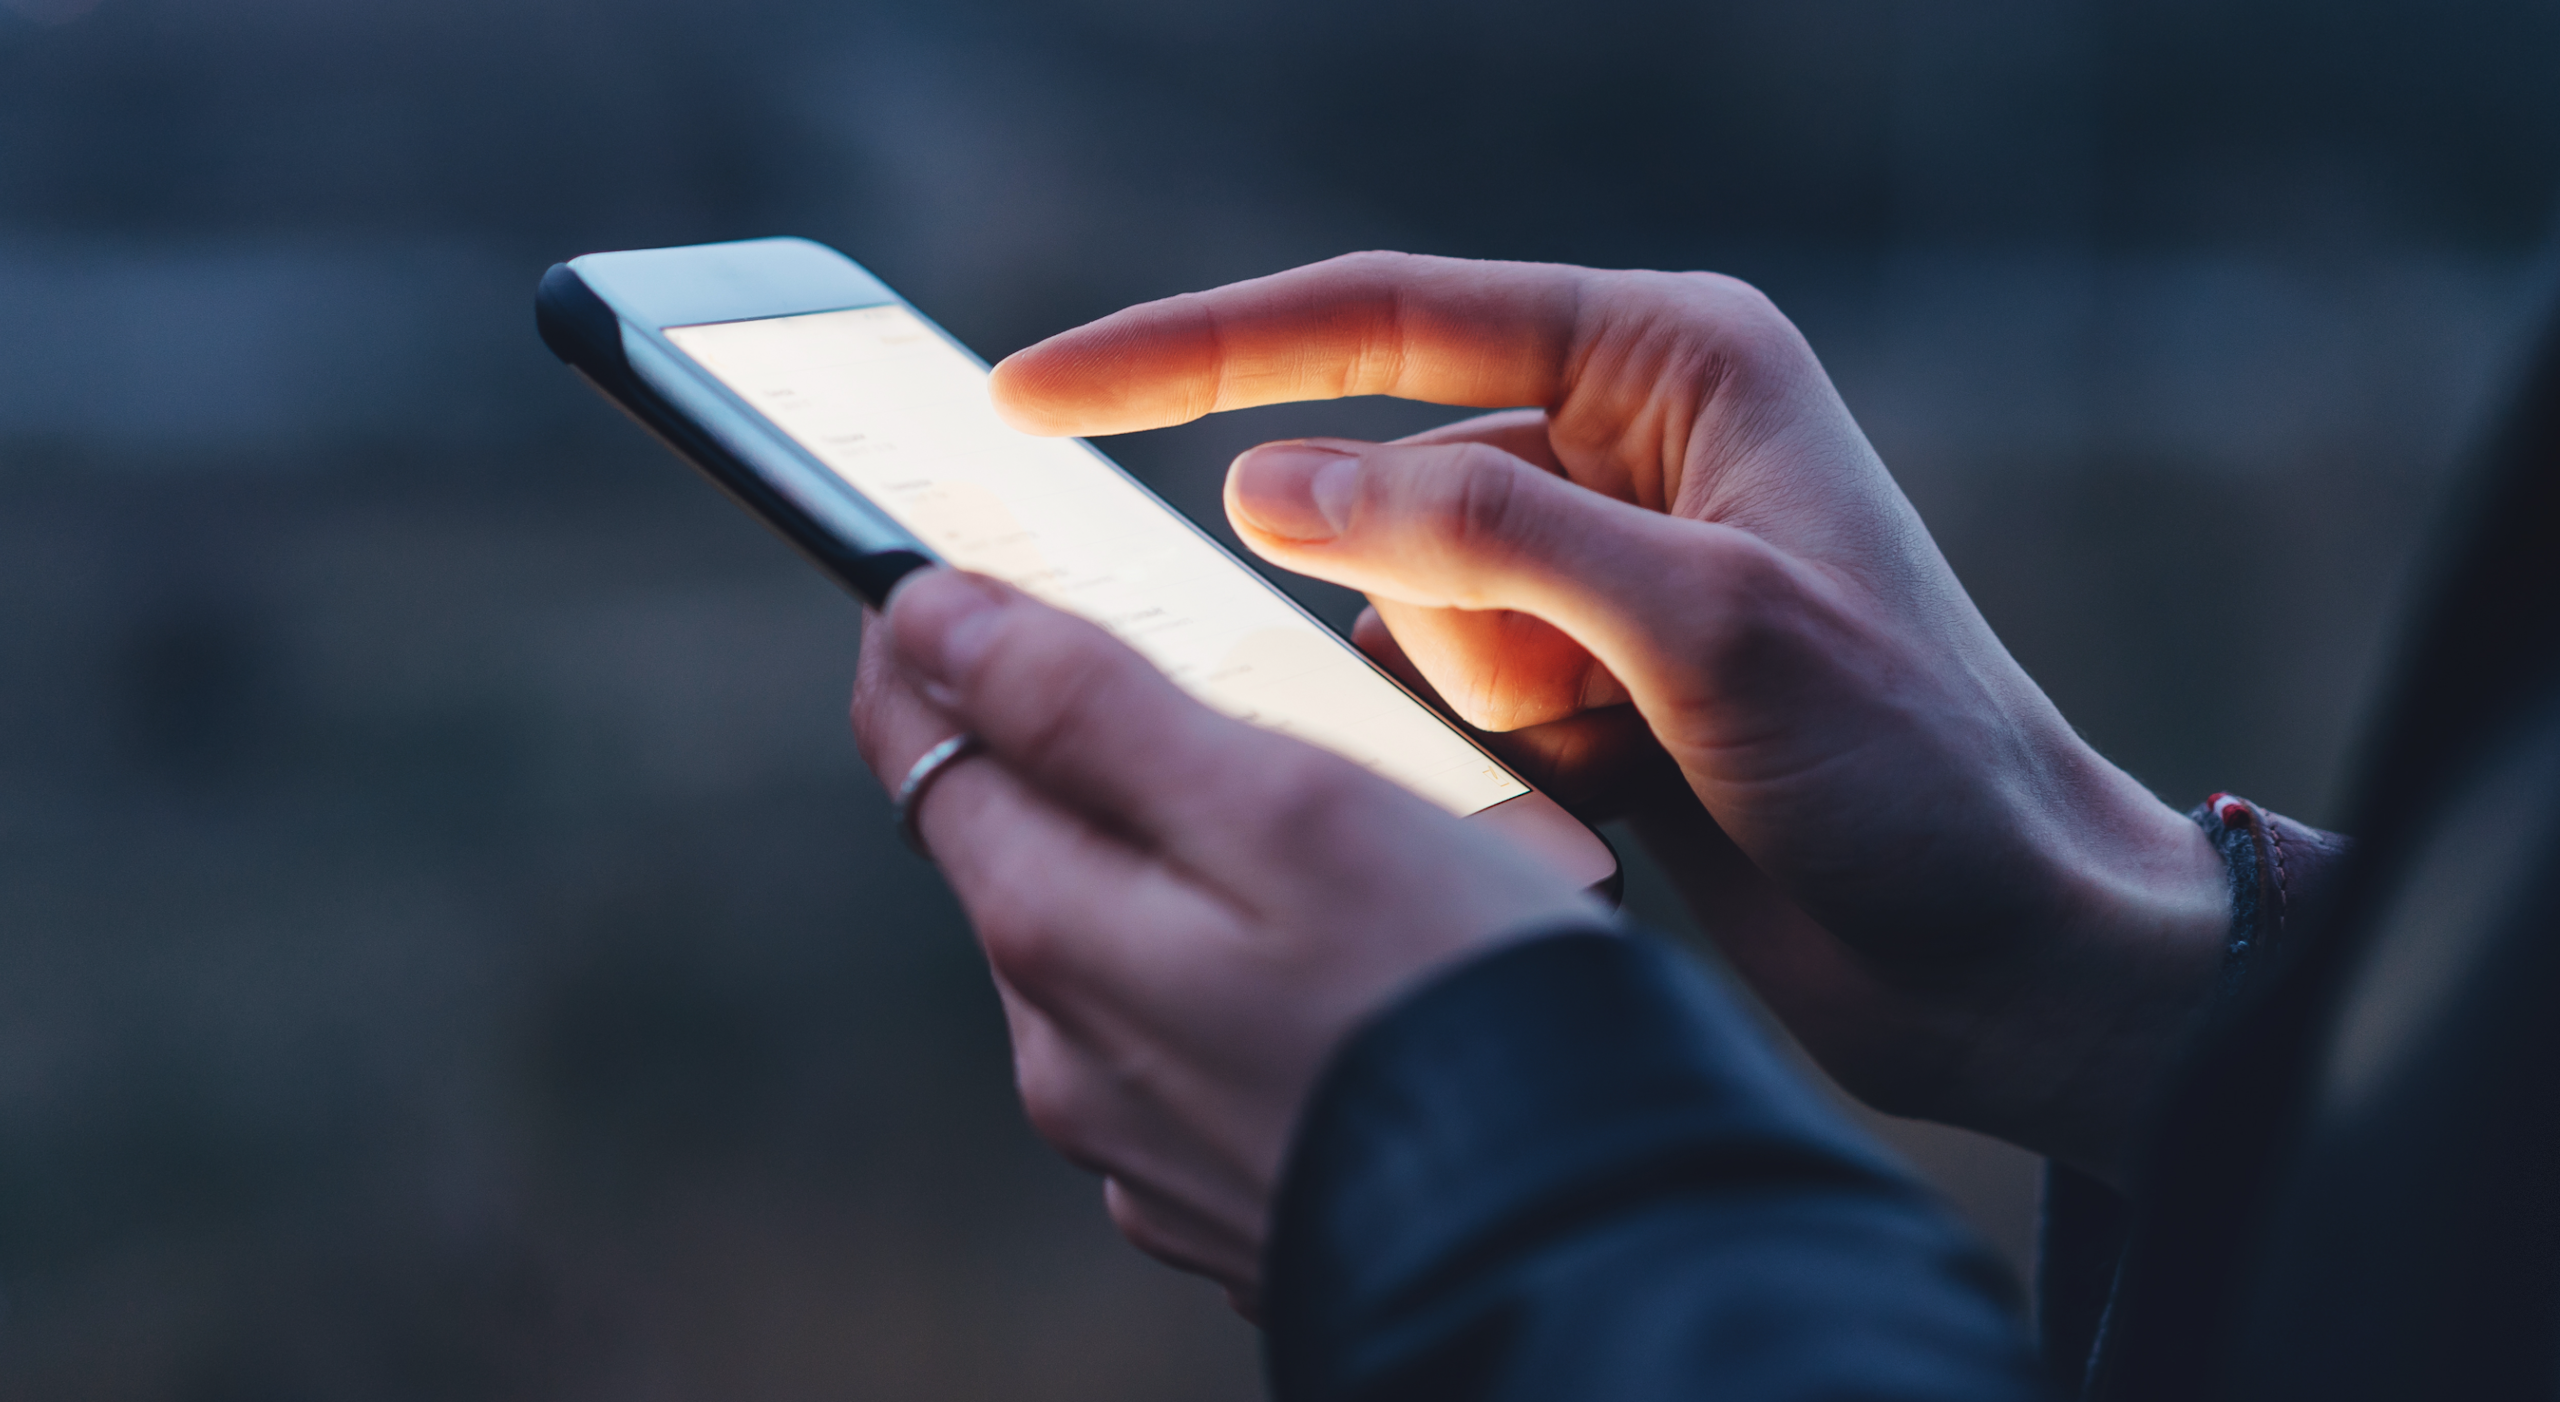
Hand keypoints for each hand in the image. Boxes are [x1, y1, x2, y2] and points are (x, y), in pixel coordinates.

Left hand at [851, 567, 1599, 1311]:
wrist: (1587, 1233)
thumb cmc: (1455, 995)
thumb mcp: (1280, 803)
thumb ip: (1088, 708)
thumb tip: (928, 620)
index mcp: (1061, 939)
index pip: (924, 752)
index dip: (924, 646)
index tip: (936, 571)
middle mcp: (1072, 1059)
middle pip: (1015, 851)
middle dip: (1053, 747)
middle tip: (1131, 648)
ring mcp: (1147, 1143)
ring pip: (1107, 950)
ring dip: (1151, 861)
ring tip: (1272, 798)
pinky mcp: (1228, 1193)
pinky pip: (1186, 1042)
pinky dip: (1221, 967)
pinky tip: (1320, 950)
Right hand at [988, 252, 2230, 1181]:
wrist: (2010, 952)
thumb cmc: (1917, 766)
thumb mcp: (1709, 627)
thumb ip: (1480, 536)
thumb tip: (1262, 483)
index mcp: (1669, 364)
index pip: (1381, 323)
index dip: (1192, 350)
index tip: (1033, 392)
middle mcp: (1616, 447)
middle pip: (1381, 476)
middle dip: (1412, 598)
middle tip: (1575, 691)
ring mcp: (1590, 572)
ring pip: (1394, 604)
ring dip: (1473, 697)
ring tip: (1630, 757)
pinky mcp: (1577, 684)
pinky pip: (1433, 690)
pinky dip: (1477, 752)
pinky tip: (1611, 794)